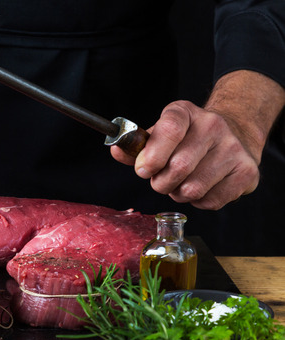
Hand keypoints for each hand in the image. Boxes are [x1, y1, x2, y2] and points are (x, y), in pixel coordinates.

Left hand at [111, 101, 259, 209]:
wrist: (233, 135)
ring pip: (192, 188)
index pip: (169, 129)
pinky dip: (199, 201)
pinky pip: (210, 201)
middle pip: (178, 167)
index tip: (143, 170)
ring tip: (183, 182)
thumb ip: (136, 147)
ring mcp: (233, 148)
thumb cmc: (187, 140)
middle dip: (161, 182)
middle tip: (162, 179)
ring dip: (179, 193)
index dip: (151, 156)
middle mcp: (213, 125)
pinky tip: (202, 186)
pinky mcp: (247, 172)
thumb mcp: (159, 135)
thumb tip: (116, 151)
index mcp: (186, 113)